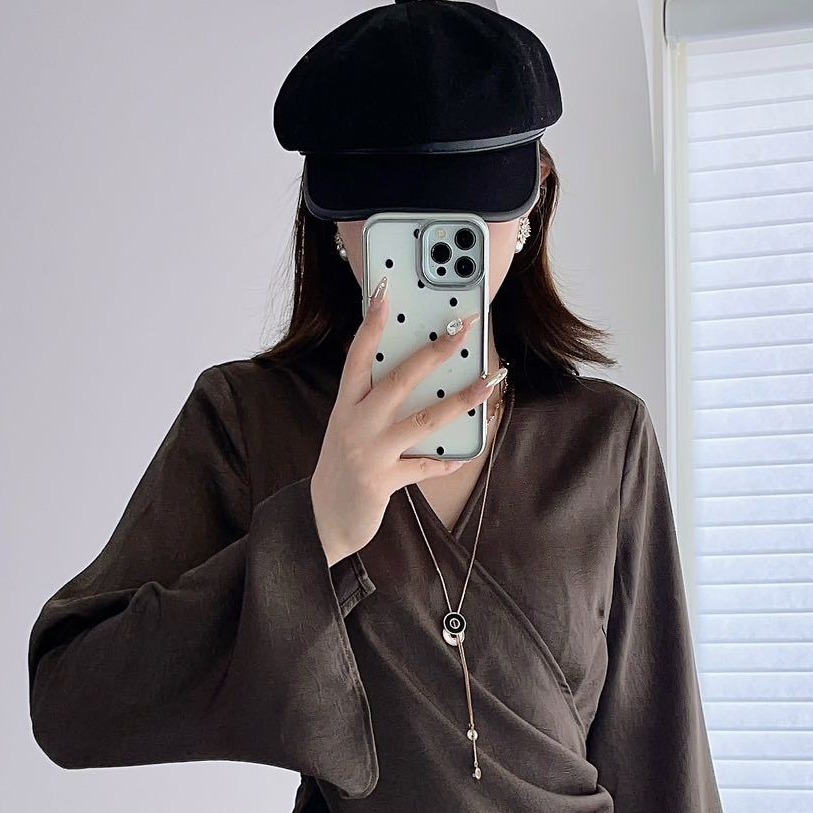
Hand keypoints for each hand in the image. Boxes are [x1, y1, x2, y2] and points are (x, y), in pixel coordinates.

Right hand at [309, 276, 490, 566]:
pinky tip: (468, 453)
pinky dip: (449, 461)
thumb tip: (423, 380)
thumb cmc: (344, 468)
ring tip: (489, 383)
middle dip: (435, 351)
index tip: (386, 292)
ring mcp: (369, 452)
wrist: (323, 520)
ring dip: (463, 400)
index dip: (371, 323)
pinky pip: (427, 467)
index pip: (358, 355)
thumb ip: (376, 405)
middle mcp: (355, 423)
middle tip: (464, 329)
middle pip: (399, 378)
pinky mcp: (383, 481)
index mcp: (346, 405)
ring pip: (424, 418)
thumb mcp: (351, 429)